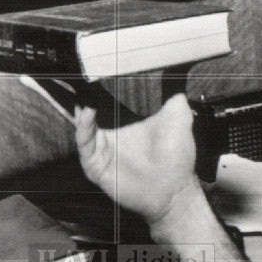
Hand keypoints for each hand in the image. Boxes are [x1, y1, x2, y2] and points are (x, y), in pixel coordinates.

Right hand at [74, 92, 201, 227]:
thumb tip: (175, 80)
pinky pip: (85, 145)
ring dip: (82, 112)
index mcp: (124, 124)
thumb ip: (175, 99)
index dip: (101, 89)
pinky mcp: (95, 166)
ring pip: (83, 127)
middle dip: (83, 98)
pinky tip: (87, 113)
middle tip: (83, 81)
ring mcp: (101, 151)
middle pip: (88, 114)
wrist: (175, 190)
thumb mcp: (178, 120)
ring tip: (86, 96)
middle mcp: (110, 136)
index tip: (99, 71)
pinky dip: (84, 128)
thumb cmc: (176, 159)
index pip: (106, 102)